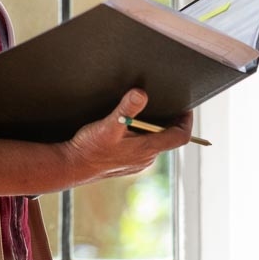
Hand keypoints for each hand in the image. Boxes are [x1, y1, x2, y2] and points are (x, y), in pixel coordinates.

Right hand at [64, 89, 194, 181]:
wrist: (72, 166)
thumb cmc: (90, 147)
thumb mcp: (109, 124)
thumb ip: (127, 109)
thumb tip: (141, 93)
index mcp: (147, 149)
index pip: (180, 137)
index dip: (186, 121)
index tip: (186, 108)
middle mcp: (147, 158)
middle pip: (168, 138)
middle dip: (168, 121)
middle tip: (164, 103)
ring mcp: (138, 163)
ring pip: (154, 143)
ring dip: (153, 129)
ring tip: (145, 112)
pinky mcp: (129, 164)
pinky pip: (143, 148)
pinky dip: (142, 136)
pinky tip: (129, 128)